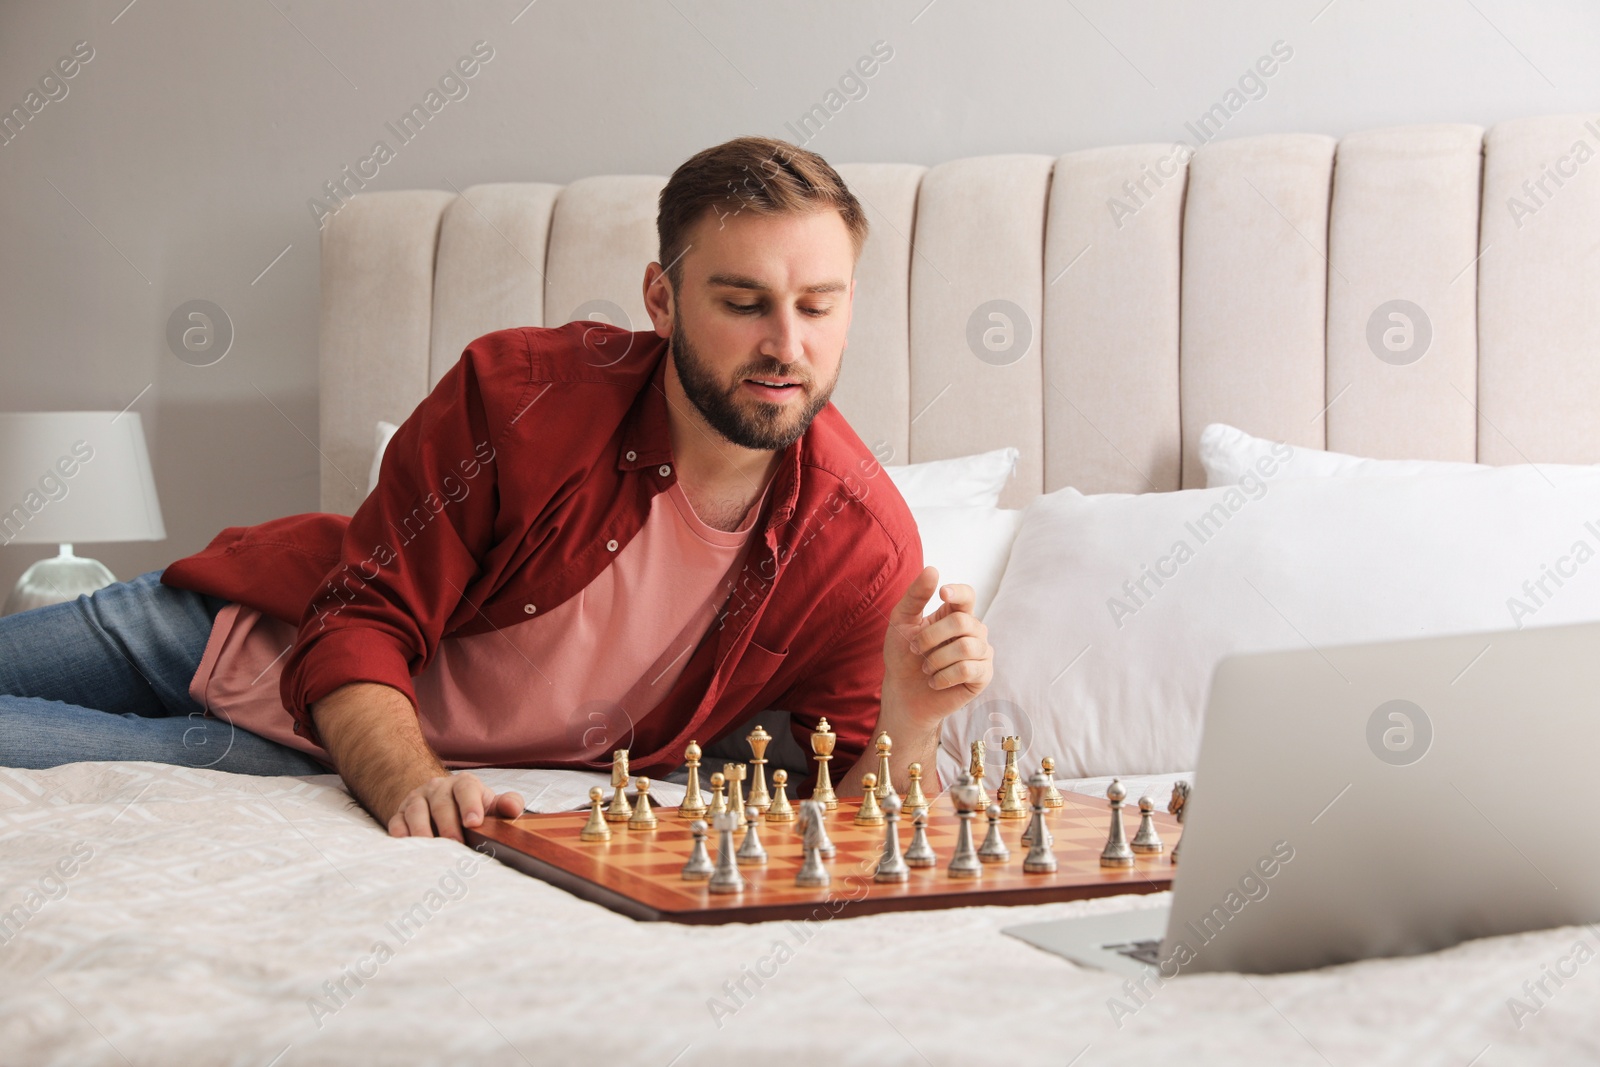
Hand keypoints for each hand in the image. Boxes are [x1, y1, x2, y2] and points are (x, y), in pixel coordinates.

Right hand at [386, 772, 524, 840]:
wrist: (442, 804)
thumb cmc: (472, 809)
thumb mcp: (491, 805)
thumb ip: (507, 805)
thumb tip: (513, 808)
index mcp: (463, 784)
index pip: (466, 788)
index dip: (470, 804)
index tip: (474, 822)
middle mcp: (437, 788)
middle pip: (440, 802)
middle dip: (448, 824)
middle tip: (456, 843)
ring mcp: (416, 800)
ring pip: (415, 810)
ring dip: (422, 830)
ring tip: (431, 848)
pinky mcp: (400, 814)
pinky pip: (396, 822)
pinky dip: (400, 833)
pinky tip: (407, 846)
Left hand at [880, 565, 993, 733]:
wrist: (903, 693)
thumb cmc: (903, 656)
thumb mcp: (902, 621)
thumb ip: (916, 595)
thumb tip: (933, 569)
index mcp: (955, 614)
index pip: (968, 594)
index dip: (958, 592)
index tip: (942, 594)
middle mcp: (973, 630)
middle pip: (963, 622)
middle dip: (932, 637)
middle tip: (915, 649)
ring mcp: (981, 653)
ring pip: (967, 647)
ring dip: (936, 659)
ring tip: (925, 668)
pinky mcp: (983, 676)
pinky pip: (968, 669)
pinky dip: (944, 676)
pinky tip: (935, 682)